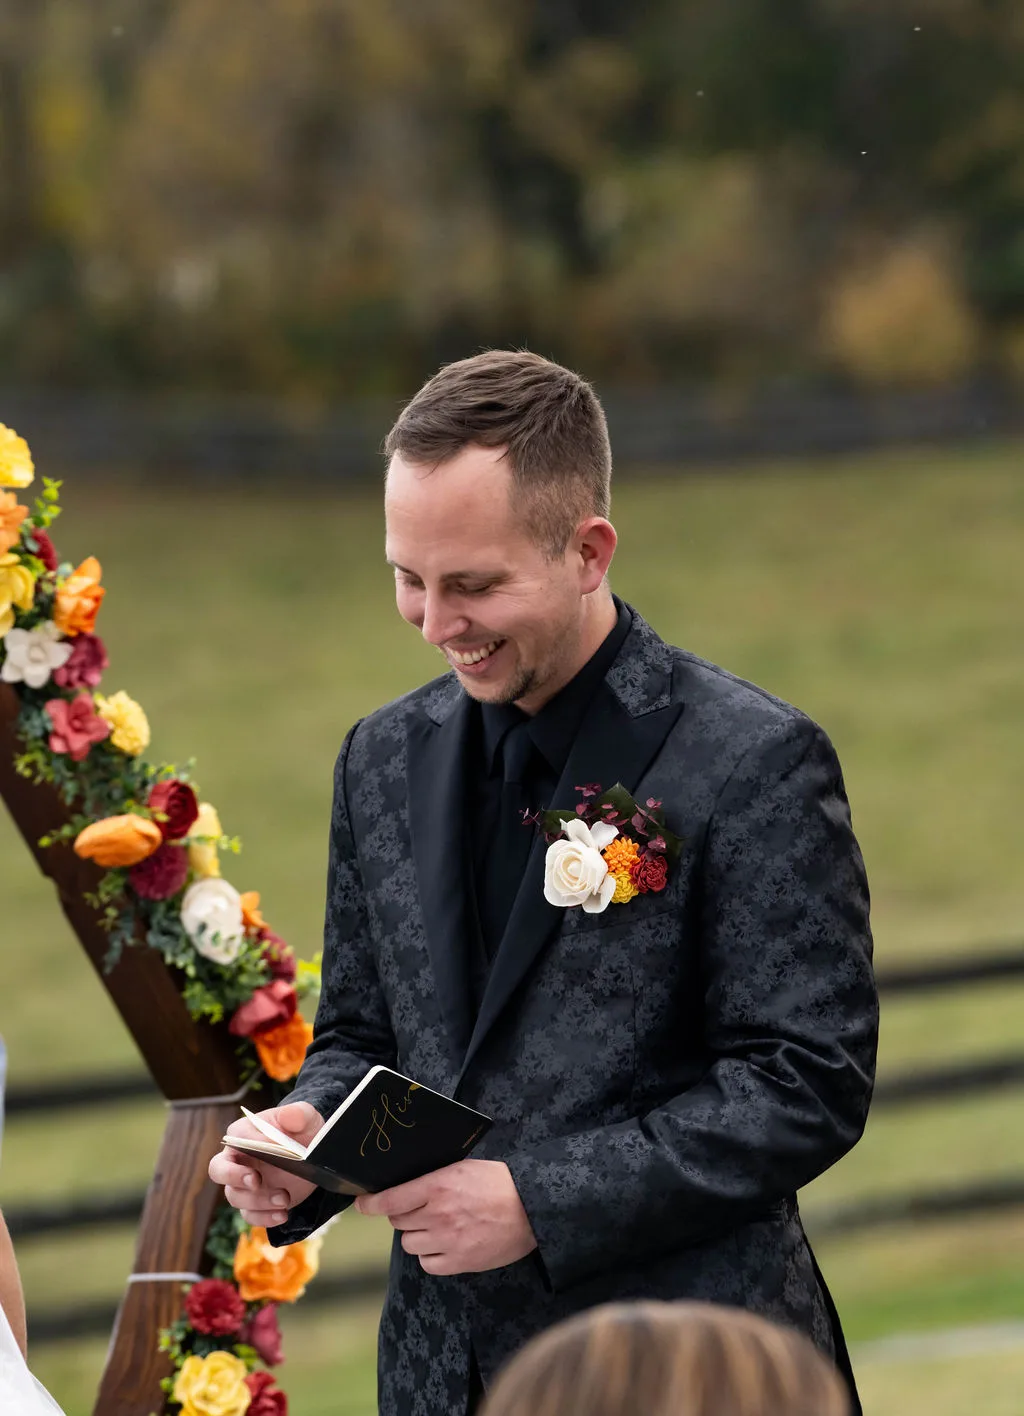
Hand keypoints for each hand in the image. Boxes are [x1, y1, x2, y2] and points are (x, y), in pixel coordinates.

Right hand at [208, 1101, 323, 1227]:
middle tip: (256, 1180)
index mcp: (245, 1133)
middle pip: (218, 1170)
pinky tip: (282, 1215)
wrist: (313, 1156)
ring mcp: (244, 1184)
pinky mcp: (255, 1203)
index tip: (275, 1149)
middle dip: (234, 1177)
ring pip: (235, 1196)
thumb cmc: (303, 1132)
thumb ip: (299, 1114)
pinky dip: (265, 1218)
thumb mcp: (307, 1119)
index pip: (236, 1137)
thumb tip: (290, 1114)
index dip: (251, 1145)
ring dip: (259, 1200)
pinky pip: (250, 1215)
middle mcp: (238, 1159)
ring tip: (284, 1199)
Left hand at [354, 1159, 536, 1275]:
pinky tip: (446, 1243)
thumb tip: (404, 1186)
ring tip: (438, 1226)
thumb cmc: (498, 1182)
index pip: (391, 1199)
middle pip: (399, 1221)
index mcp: (438, 1185)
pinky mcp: (460, 1261)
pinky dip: (431, 1255)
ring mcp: (448, 1240)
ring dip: (417, 1235)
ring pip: (410, 1243)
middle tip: (424, 1208)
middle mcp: (439, 1214)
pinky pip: (428, 1263)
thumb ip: (433, 1178)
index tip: (362, 1204)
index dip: (370, 1204)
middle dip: (405, 1214)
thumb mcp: (462, 1167)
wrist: (531, 1207)